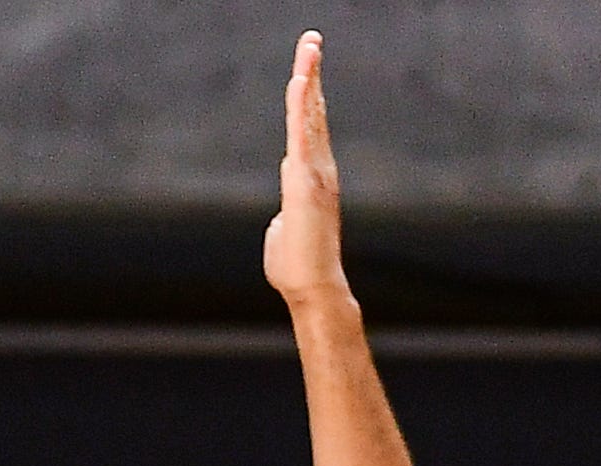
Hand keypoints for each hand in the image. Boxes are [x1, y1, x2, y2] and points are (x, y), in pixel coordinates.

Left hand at [264, 31, 348, 302]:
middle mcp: (319, 168)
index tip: (306, 69)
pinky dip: (302, 106)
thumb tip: (281, 219)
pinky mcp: (307, 180)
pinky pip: (303, 134)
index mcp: (311, 177)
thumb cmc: (296, 268)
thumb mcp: (283, 233)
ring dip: (309, 79)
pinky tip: (301, 81)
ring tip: (310, 47)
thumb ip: (283, 218)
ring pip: (310, 116)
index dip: (308, 97)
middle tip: (312, 40)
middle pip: (313, 112)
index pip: (308, 128)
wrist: (311, 289)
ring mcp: (316, 172)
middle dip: (312, 74)